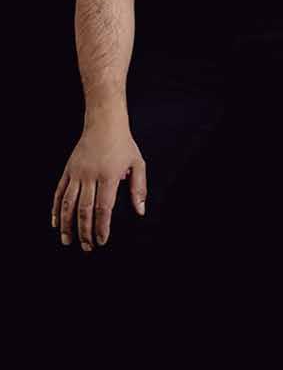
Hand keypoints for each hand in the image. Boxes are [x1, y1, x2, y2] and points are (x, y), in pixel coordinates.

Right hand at [52, 118, 146, 250]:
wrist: (104, 123)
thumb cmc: (123, 144)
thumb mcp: (137, 163)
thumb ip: (139, 188)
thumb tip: (140, 211)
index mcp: (109, 176)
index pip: (103, 208)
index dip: (101, 227)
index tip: (101, 241)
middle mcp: (90, 176)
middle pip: (84, 210)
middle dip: (84, 232)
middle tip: (87, 247)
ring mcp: (77, 173)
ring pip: (68, 204)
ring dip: (67, 225)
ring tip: (67, 240)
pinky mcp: (67, 170)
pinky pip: (59, 193)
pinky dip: (56, 209)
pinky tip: (56, 223)